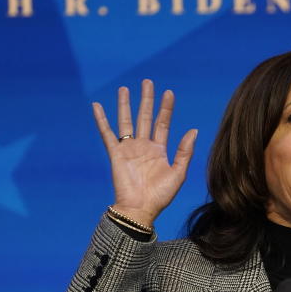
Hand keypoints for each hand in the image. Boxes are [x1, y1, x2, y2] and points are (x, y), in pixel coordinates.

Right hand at [92, 79, 197, 226]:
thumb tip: (193, 130)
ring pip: (126, 121)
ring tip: (124, 88)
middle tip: (147, 82)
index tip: (169, 92)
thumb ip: (184, 151)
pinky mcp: (115, 154)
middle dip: (146, 99)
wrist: (140, 209)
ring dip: (125, 105)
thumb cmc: (160, 196)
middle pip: (144, 117)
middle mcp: (144, 146)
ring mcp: (129, 149)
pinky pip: (107, 134)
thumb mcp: (178, 173)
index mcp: (159, 150)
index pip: (162, 123)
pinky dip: (101, 120)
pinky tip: (97, 106)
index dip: (166, 108)